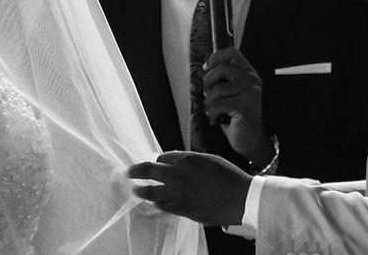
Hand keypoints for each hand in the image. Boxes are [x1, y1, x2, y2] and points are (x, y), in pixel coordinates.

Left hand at [127, 151, 251, 225]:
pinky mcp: (182, 209)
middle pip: (148, 170)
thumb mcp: (209, 160)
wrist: (240, 198)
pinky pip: (163, 206)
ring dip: (142, 191)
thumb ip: (190, 161)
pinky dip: (157, 203)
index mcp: (186, 159)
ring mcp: (178, 194)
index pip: (162, 157)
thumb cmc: (229, 177)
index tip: (156, 164)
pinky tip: (155, 203)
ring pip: (152, 192)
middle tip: (127, 173)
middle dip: (135, 171)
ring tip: (136, 190)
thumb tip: (176, 163)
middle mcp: (178, 175)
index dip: (159, 161)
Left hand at [203, 48, 273, 164]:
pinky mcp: (244, 106)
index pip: (232, 53)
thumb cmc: (237, 118)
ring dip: (209, 103)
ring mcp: (250, 92)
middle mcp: (252, 80)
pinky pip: (217, 104)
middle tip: (210, 97)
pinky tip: (218, 120)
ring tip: (215, 112)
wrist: (252, 141)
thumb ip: (223, 79)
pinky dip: (212, 114)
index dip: (215, 58)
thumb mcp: (231, 94)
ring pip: (216, 89)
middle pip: (221, 68)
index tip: (206, 68)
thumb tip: (205, 67)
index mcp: (249, 74)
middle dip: (208, 83)